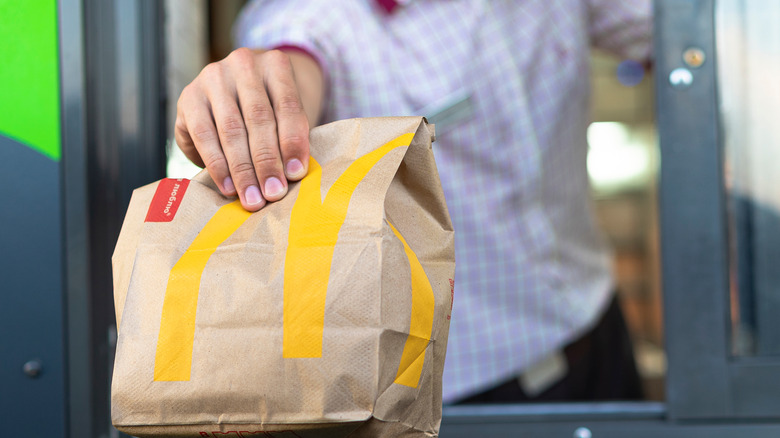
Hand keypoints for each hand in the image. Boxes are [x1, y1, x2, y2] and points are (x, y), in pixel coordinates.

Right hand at [175, 48, 322, 210]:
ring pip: (231, 130)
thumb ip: (291, 137)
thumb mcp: (285, 115)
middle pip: (258, 119)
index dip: (292, 142)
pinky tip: (228, 187)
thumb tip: (292, 176)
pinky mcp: (190, 97)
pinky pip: (204, 136)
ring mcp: (213, 77)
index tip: (296, 174)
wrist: (234, 92)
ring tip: (252, 198)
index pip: (288, 106)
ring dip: (242, 170)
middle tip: (273, 193)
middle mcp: (243, 64)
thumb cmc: (270, 110)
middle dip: (267, 162)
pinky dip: (217, 165)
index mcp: (276, 65)